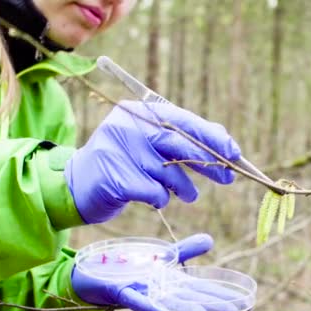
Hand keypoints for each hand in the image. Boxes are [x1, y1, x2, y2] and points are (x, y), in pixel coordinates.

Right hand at [65, 101, 240, 223]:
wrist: (76, 186)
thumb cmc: (122, 165)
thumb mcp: (150, 146)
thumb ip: (182, 140)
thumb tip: (224, 142)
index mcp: (138, 112)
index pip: (183, 121)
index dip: (212, 137)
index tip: (234, 152)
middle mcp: (127, 125)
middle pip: (178, 143)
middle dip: (207, 162)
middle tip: (227, 177)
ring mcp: (117, 150)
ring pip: (168, 172)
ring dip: (183, 188)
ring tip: (188, 195)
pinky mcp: (113, 177)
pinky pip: (154, 192)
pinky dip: (160, 199)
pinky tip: (155, 198)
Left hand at [71, 234, 238, 310]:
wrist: (94, 274)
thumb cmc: (130, 269)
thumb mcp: (162, 257)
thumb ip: (185, 251)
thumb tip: (211, 241)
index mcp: (172, 284)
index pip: (201, 290)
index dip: (220, 297)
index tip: (241, 305)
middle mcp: (161, 292)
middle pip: (190, 300)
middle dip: (210, 307)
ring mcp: (144, 294)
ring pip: (168, 303)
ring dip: (185, 310)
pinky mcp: (123, 293)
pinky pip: (138, 301)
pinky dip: (151, 307)